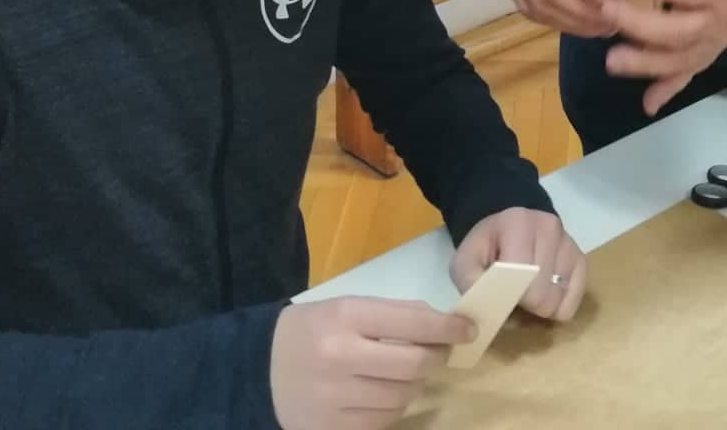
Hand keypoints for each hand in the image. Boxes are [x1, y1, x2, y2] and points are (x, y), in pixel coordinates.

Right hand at [269, 295, 472, 429]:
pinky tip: (379, 394)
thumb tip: (444, 325)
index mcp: (344, 317)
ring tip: (402, 373)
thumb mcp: (347, 308)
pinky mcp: (331, 428)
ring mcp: (333, 398)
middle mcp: (339, 357)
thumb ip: (394, 315)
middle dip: (436, 358)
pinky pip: (383, 421)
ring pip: (403, 397)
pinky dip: (391, 408)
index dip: (448, 327)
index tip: (468, 329)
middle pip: (414, 364)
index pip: (412, 322)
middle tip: (438, 353)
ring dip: (413, 384)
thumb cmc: (312, 331)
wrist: (259, 370)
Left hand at [450, 207, 586, 321]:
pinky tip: (546, 293)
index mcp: (517, 223)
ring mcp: (568, 241)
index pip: (521, 277)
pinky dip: (560, 304)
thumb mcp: (466, 261)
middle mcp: (549, 227)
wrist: (507, 228)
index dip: (510, 296)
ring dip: (542, 305)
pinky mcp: (580, 257)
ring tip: (528, 291)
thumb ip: (471, 282)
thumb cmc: (486, 248)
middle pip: (543, 293)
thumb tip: (491, 307)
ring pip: (560, 297)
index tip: (500, 295)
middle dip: (527, 305)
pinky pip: (576, 297)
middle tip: (514, 296)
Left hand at [599, 0, 726, 115]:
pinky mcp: (718, 48)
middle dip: (637, 23)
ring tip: (612, 61)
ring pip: (682, 58)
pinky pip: (694, 71)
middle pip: (677, 30)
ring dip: (645, 64)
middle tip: (605, 11)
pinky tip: (648, 104)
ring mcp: (722, 39)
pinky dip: (671, 89)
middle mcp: (724, 19)